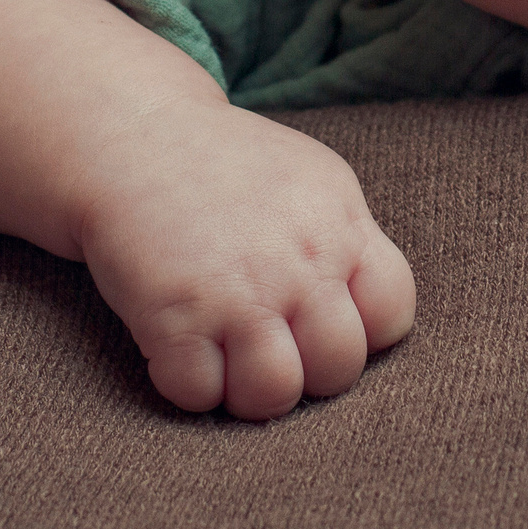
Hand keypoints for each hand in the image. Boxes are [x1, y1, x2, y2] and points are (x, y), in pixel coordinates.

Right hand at [72, 95, 416, 420]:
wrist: (134, 134)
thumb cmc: (226, 165)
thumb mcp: (311, 183)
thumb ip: (347, 243)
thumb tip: (363, 317)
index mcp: (341, 225)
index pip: (393, 315)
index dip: (364, 334)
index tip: (323, 322)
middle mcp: (300, 263)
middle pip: (338, 368)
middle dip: (307, 372)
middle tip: (272, 347)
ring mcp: (239, 293)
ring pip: (274, 395)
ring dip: (249, 393)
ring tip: (229, 361)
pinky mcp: (174, 317)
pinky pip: (199, 394)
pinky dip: (190, 385)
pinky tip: (180, 348)